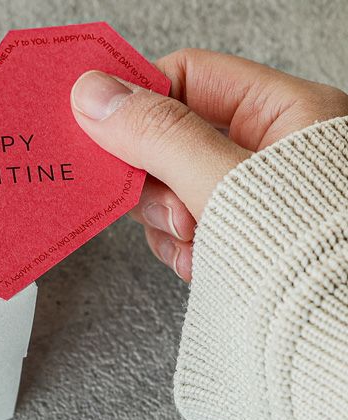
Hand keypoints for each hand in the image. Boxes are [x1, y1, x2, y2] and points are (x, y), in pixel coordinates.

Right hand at [70, 49, 347, 280]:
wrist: (334, 343)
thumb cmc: (313, 260)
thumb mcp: (224, 184)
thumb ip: (158, 135)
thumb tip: (94, 93)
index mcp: (287, 111)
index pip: (189, 76)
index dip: (139, 99)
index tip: (98, 125)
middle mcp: (271, 148)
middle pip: (172, 135)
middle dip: (154, 176)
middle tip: (162, 203)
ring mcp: (252, 196)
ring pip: (170, 185)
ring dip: (165, 218)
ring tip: (193, 240)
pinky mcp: (238, 235)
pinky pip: (183, 226)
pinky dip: (179, 245)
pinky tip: (199, 262)